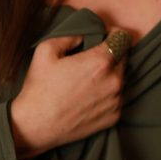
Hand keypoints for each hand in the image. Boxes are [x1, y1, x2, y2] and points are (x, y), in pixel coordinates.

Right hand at [8, 33, 126, 158]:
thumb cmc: (39, 88)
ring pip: (122, 78)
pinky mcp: (115, 116)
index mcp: (101, 62)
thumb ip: (71, 34)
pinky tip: (90, 95)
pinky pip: (118, 97)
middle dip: (112, 53)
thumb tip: (86, 33)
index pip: (123, 38)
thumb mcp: (46, 50)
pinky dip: (109, 93)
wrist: (36, 126)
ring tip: (89, 79)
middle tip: (92, 58)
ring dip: (111, 74)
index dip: (113, 34)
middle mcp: (114, 81)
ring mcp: (116, 101)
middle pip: (125, 57)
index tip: (103, 37)